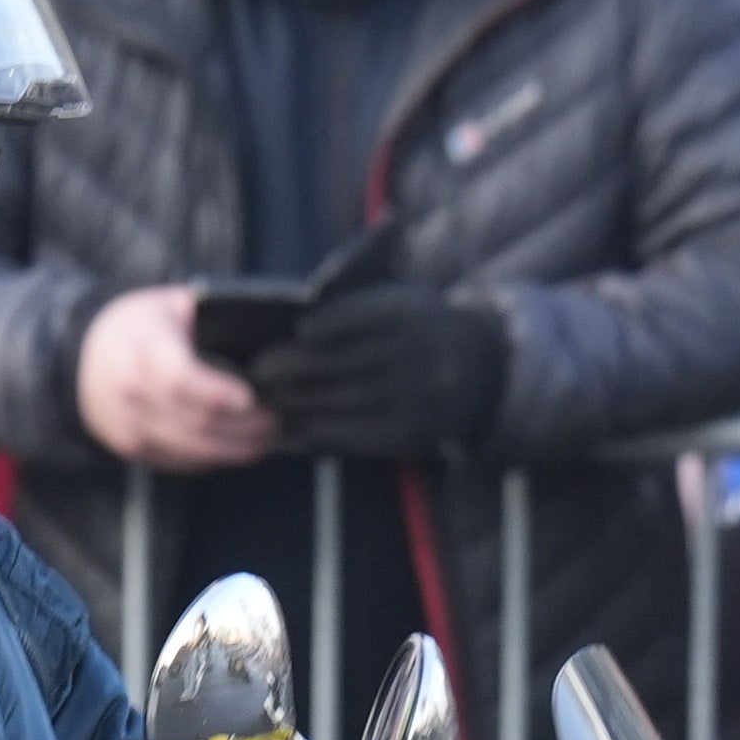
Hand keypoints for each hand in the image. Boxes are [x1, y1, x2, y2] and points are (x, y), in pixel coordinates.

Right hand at [75, 285, 279, 472]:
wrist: (83, 358)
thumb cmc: (136, 326)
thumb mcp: (170, 303)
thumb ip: (212, 316)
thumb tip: (265, 333)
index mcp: (143, 348)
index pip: (180, 379)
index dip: (220, 393)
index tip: (252, 398)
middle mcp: (132, 393)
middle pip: (199, 422)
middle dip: (246, 426)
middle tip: (274, 418)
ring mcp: (130, 426)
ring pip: (195, 451)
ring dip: (237, 449)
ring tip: (263, 437)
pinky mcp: (133, 449)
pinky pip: (183, 462)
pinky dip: (214, 458)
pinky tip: (234, 446)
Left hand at [234, 280, 509, 458]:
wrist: (482, 370)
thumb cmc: (420, 329)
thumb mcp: (401, 302)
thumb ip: (354, 308)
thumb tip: (292, 327)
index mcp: (408, 314)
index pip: (359, 317)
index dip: (324, 326)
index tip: (294, 331)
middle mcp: (413, 355)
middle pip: (343, 362)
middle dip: (294, 368)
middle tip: (258, 371)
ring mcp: (411, 398)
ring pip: (343, 401)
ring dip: (296, 403)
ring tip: (264, 401)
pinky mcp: (405, 434)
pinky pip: (353, 436)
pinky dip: (314, 434)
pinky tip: (287, 430)